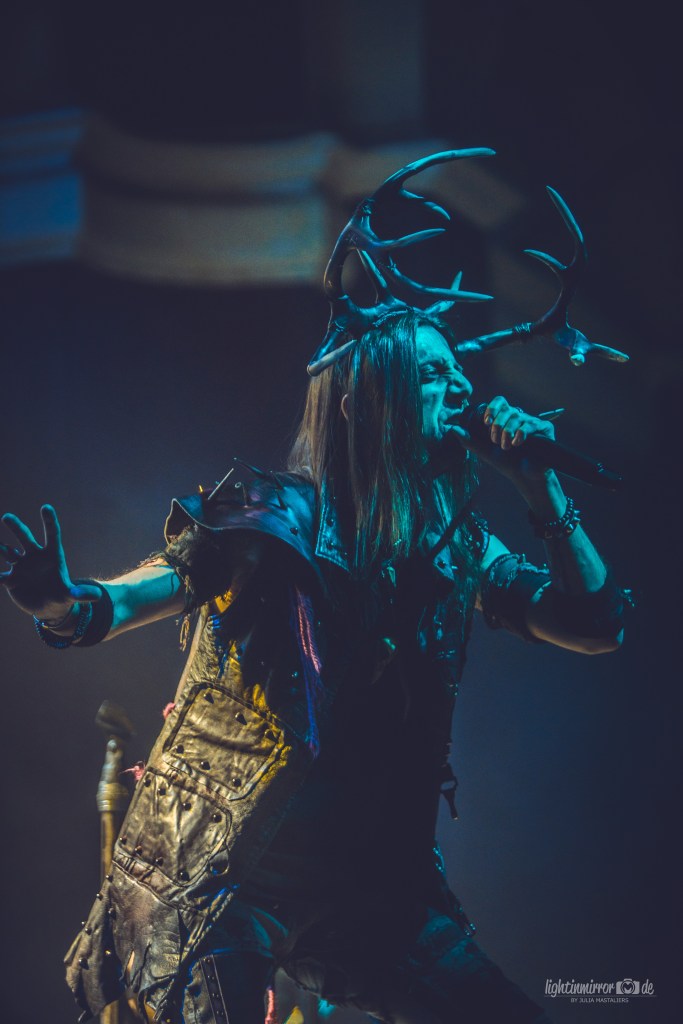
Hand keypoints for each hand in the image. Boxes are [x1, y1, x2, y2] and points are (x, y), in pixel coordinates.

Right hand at [1, 505, 100, 621]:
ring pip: (8, 552)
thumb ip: (83, 594)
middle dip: (16, 528)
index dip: (49, 522)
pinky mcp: (10, 579)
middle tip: (7, 517)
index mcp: (51, 556)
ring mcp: (21, 566)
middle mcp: (34, 557)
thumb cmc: (63, 596)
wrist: (49, 607)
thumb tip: (97, 596)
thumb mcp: (72, 596)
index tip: (46, 507)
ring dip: (0, 547)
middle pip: (25, 538)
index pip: (52, 535)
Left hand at [453, 396, 555, 481]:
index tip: (485, 422)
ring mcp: (531, 421)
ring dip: (507, 432)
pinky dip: (521, 433)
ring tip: (506, 447)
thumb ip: (468, 440)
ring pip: (516, 415)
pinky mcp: (544, 428)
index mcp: (504, 419)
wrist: (523, 476)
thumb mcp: (483, 451)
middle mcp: (518, 417)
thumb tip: (452, 428)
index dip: (491, 409)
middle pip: (506, 407)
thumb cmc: (505, 463)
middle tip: (495, 440)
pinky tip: (517, 444)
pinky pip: (530, 423)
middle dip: (497, 424)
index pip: (498, 402)